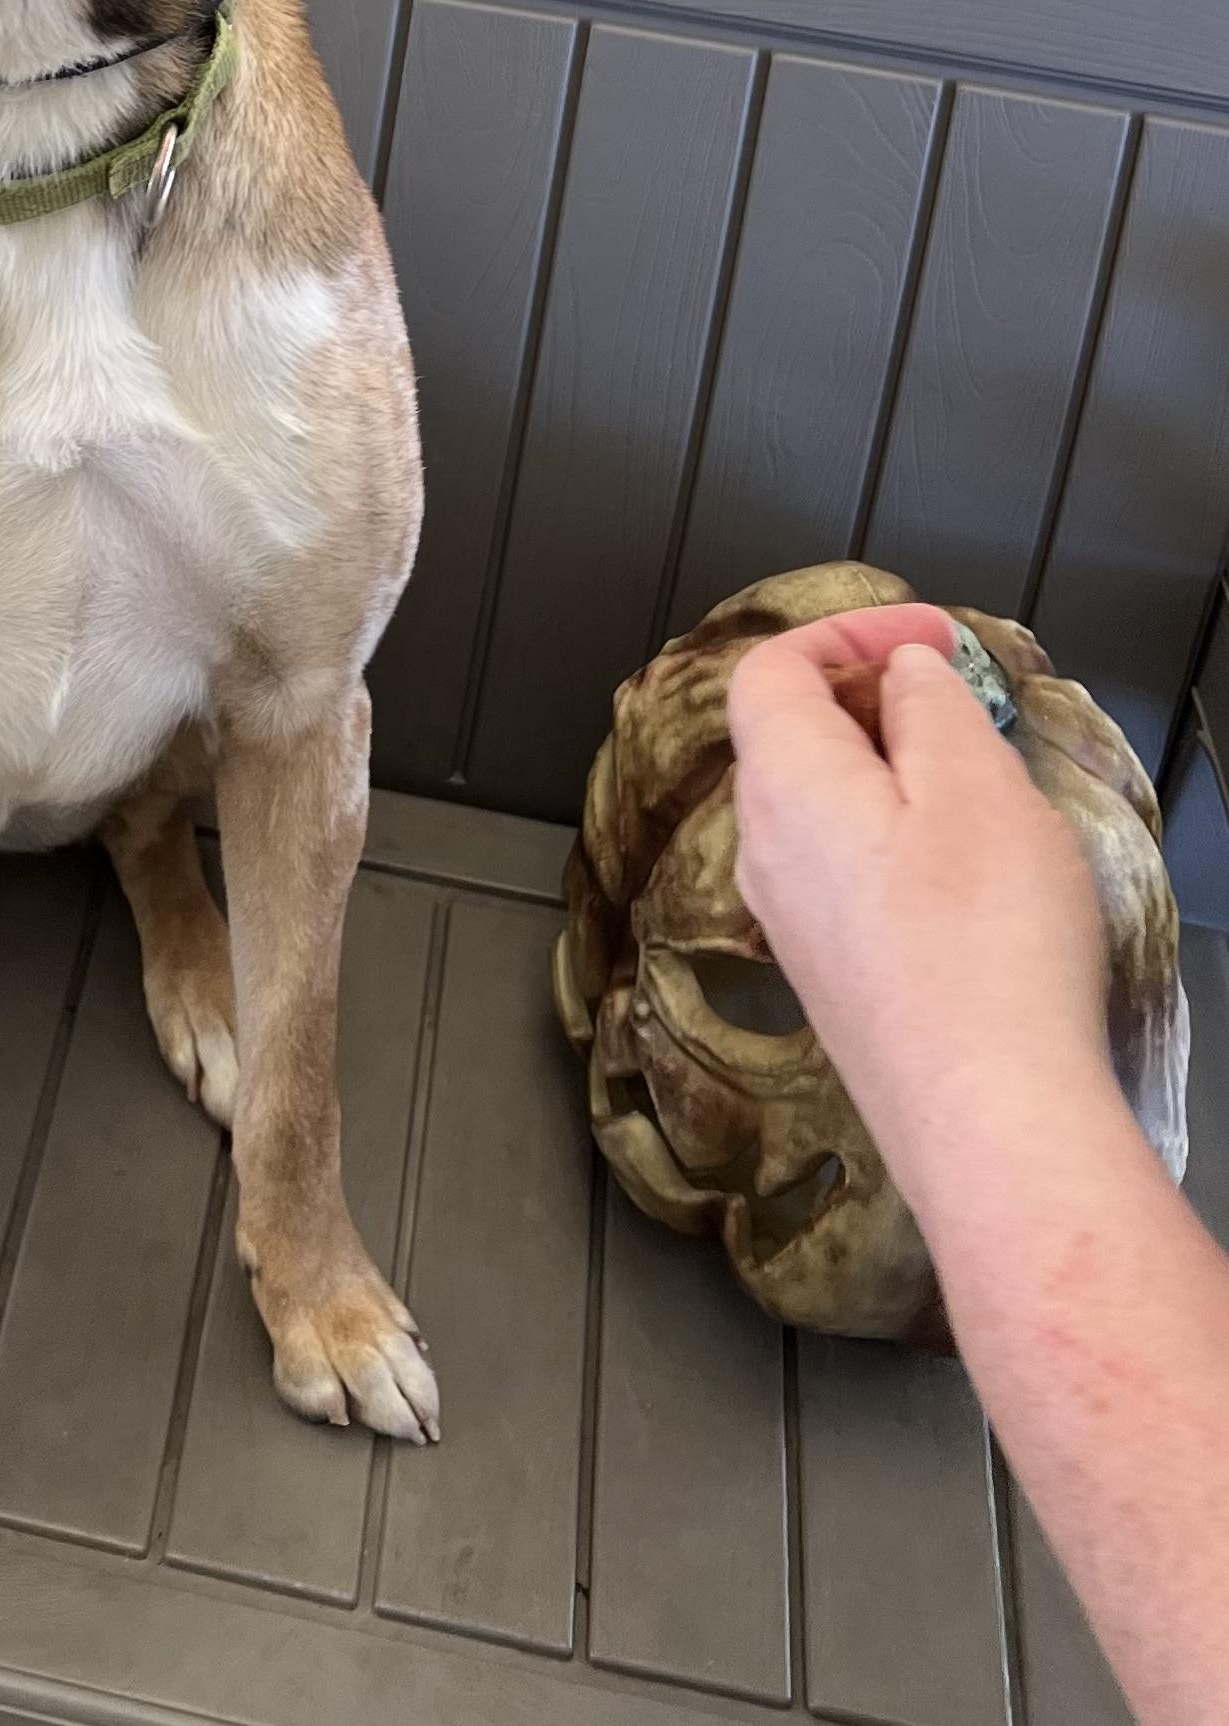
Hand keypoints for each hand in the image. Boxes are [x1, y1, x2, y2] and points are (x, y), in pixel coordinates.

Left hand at [727, 604, 1114, 1215]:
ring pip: (821, 802)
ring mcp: (788, 917)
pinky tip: (968, 862)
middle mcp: (762, 849)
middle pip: (790, 732)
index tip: (930, 633)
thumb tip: (902, 671)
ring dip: (890, 765)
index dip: (845, 630)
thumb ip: (930, 710)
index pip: (770, 669)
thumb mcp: (975, 789)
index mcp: (782, 786)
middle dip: (873, 694)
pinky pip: (843, 866)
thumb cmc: (985, 952)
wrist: (989, 1120)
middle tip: (963, 696)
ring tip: (980, 774)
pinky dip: (893, 830)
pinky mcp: (829, 972)